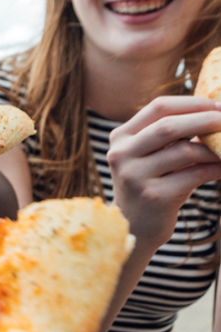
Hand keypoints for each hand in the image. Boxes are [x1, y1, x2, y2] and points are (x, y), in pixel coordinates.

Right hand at [108, 96, 220, 247]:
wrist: (135, 227)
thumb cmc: (152, 184)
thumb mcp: (152, 156)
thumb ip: (173, 135)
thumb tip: (218, 113)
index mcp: (121, 138)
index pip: (159, 107)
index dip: (193, 103)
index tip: (218, 106)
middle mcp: (122, 155)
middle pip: (170, 126)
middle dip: (208, 119)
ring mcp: (135, 177)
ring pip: (185, 150)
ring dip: (215, 148)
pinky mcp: (154, 196)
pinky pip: (195, 174)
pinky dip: (216, 168)